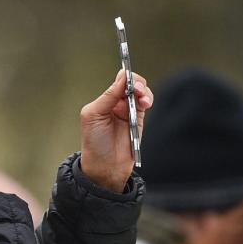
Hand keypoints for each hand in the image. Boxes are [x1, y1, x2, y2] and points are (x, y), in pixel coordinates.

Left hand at [79, 68, 153, 192]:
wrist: (105, 167)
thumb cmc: (94, 143)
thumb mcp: (94, 116)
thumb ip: (108, 96)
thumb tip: (123, 77)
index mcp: (103, 101)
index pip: (118, 81)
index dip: (125, 77)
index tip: (128, 79)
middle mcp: (117, 104)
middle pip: (132, 83)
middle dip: (137, 83)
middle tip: (137, 89)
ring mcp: (129, 111)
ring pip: (141, 92)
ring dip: (144, 91)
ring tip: (143, 98)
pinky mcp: (139, 120)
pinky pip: (146, 103)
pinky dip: (148, 99)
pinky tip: (146, 103)